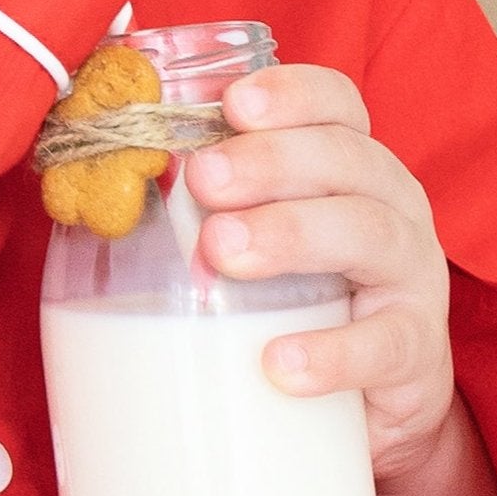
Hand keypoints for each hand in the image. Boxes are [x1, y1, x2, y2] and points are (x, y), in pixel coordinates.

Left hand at [185, 64, 496, 495]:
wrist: (374, 402)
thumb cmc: (297, 299)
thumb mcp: (258, 238)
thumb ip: (199, 202)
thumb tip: (83, 171)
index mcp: (349, 166)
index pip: (337, 104)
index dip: (291, 93)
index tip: (232, 103)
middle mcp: (390, 206)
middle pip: (345, 159)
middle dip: (270, 160)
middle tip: (202, 179)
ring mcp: (410, 278)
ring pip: (368, 234)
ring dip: (291, 233)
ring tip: (222, 251)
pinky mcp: (413, 355)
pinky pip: (384, 345)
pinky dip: (332, 352)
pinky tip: (277, 362)